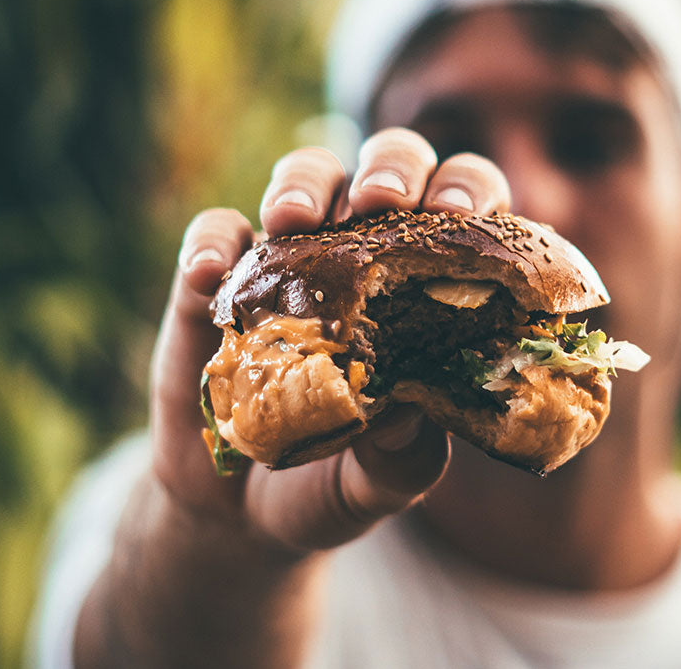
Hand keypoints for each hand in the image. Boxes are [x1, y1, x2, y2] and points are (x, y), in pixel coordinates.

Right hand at [75, 129, 510, 666]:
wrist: (240, 513)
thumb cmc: (335, 482)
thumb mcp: (383, 481)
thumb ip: (404, 456)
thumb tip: (407, 412)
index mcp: (427, 287)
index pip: (464, 213)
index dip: (469, 192)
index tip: (459, 211)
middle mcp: (364, 257)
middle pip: (388, 169)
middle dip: (390, 167)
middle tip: (380, 201)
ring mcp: (290, 262)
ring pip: (306, 178)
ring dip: (304, 183)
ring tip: (293, 220)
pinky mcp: (219, 283)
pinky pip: (214, 236)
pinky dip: (211, 244)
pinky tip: (210, 274)